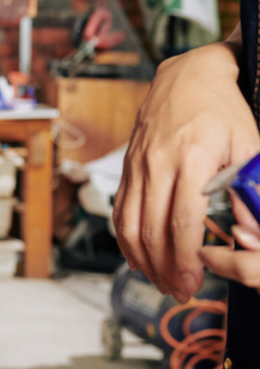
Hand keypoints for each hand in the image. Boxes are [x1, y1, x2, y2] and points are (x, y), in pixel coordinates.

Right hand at [115, 40, 259, 301]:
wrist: (186, 77)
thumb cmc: (222, 109)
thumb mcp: (249, 145)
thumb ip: (249, 189)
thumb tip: (251, 233)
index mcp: (191, 158)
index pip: (182, 220)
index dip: (185, 258)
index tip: (193, 281)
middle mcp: (157, 163)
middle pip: (152, 229)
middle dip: (164, 268)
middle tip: (178, 292)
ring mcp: (137, 165)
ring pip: (129, 223)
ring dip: (142, 258)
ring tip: (159, 281)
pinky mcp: (128, 166)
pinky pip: (121, 209)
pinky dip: (126, 238)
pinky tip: (138, 256)